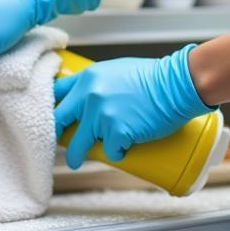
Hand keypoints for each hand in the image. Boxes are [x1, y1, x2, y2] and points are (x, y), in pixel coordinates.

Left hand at [53, 44, 213, 168]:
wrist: (177, 84)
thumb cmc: (154, 76)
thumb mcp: (117, 69)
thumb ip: (100, 82)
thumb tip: (89, 96)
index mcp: (89, 77)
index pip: (57, 93)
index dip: (52, 108)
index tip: (53, 118)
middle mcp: (90, 96)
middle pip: (59, 121)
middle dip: (57, 135)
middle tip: (58, 142)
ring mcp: (102, 116)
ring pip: (79, 144)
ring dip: (76, 155)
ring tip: (77, 161)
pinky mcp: (117, 133)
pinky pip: (109, 152)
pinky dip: (116, 154)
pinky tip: (122, 150)